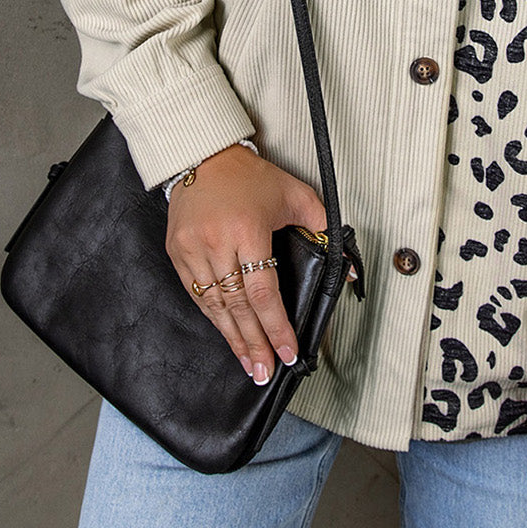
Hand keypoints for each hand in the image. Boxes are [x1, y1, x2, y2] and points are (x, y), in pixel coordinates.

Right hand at [165, 144, 328, 385]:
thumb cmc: (251, 177)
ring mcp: (192, 248)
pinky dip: (213, 317)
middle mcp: (217, 242)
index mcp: (248, 230)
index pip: (263, 292)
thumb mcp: (295, 194)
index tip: (288, 353)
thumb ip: (324, 227)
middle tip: (265, 372)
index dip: (276, 327)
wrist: (203, 155)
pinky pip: (196, 294)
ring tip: (248, 364)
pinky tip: (226, 334)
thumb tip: (350, 267)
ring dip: (233, 338)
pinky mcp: (177, 251)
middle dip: (255, 343)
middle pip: (238, 306)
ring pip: (215, 305)